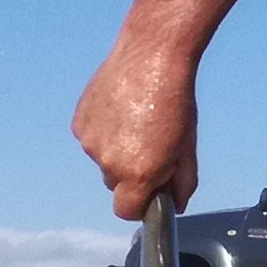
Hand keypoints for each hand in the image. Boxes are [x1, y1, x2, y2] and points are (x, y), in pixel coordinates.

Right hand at [73, 40, 200, 218]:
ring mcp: (90, 142)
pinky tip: (121, 110)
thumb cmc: (176, 101)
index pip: (127, 211)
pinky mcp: (79, 122)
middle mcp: (109, 162)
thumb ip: (182, 183)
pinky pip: (92, 137)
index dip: (140, 204)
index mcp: (138, 173)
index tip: (150, 191)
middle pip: (116, 184)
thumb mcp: (187, 148)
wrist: (151, 56)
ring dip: (116, 149)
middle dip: (131, 173)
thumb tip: (176, 205)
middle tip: (150, 145)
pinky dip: (104, 130)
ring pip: (103, 159)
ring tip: (137, 120)